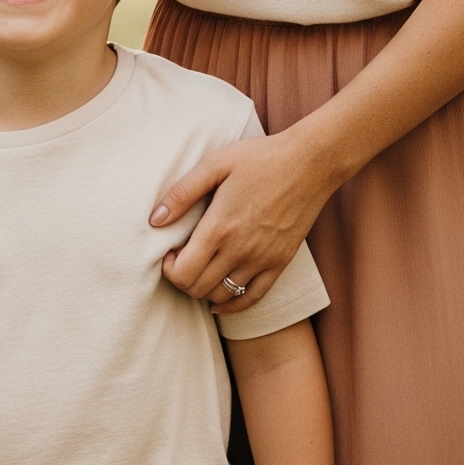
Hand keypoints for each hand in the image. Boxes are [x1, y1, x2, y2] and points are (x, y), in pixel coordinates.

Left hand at [152, 130, 331, 311]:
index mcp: (219, 227)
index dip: (169, 269)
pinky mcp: (280, 263)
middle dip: (182, 279)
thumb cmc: (259, 159)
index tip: (169, 253)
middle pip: (199, 288)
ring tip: (201, 270)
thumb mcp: (214, 165)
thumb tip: (154, 220)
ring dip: (205, 290)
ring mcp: (263, 260)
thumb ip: (181, 193)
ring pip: (224, 296)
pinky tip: (221, 301)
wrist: (309, 164)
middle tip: (182, 260)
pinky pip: (253, 298)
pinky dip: (233, 305)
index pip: (183, 273)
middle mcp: (240, 250)